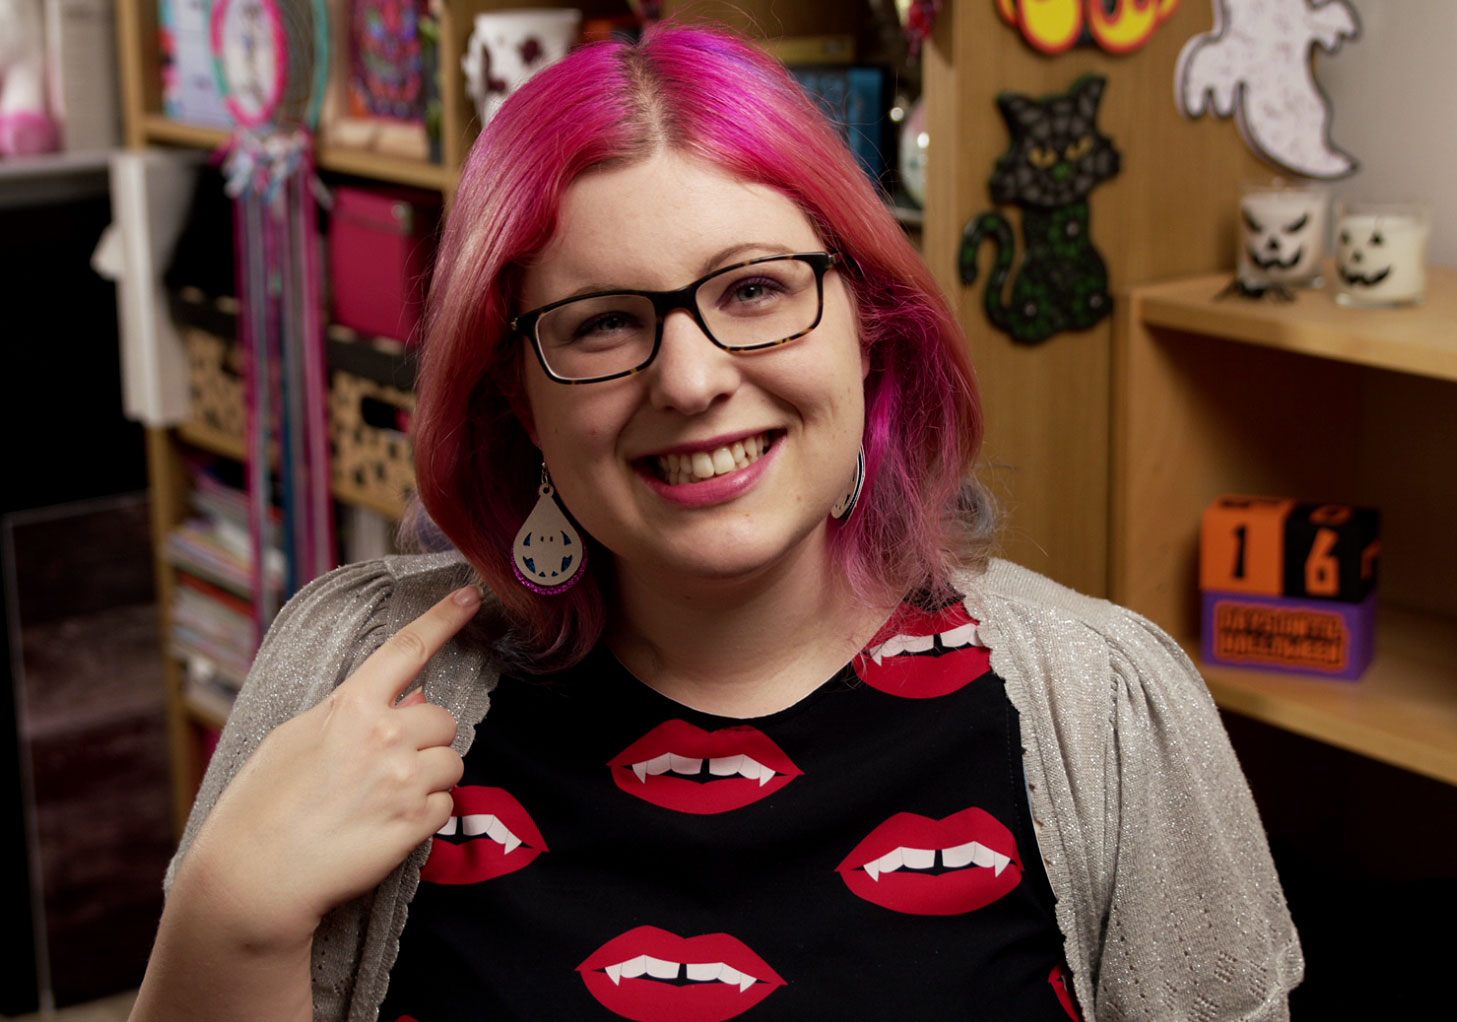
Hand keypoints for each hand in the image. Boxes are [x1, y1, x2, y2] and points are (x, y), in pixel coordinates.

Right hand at [174, 586, 478, 951]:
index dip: (444, 618)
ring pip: (452, 763)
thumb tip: (412, 700)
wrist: (254, 878)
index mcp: (350, 707)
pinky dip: (426, 816)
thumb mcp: (294, 740)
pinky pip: (446, 806)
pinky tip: (386, 827)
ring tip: (384, 799)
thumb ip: (354, 716)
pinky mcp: (416, 824)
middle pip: (445, 718)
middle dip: (427, 738)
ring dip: (431, 778)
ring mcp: (403, 780)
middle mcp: (384, 736)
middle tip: (389, 766)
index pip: (407, 649)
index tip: (470, 596)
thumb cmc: (261, 809)